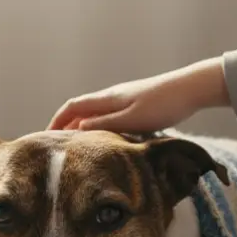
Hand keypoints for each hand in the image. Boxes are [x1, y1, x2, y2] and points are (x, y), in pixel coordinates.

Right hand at [48, 58, 229, 132]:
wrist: (191, 89)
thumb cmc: (163, 105)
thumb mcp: (131, 120)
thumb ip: (104, 124)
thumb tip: (77, 129)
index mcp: (107, 99)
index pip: (72, 107)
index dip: (56, 121)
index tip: (45, 138)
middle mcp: (112, 97)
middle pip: (81, 110)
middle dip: (66, 126)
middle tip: (59, 146)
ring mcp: (124, 99)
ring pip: (95, 113)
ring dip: (83, 127)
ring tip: (78, 146)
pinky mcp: (137, 105)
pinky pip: (109, 116)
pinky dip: (99, 127)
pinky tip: (107, 140)